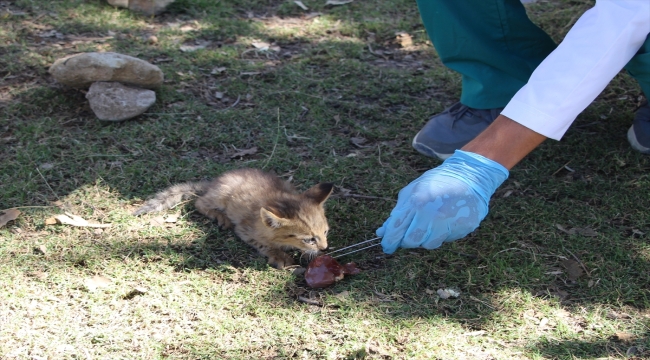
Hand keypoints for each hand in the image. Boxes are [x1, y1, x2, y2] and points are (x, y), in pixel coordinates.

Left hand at [377, 150, 508, 253]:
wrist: (469, 177)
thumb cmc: (437, 183)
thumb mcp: (412, 192)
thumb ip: (398, 212)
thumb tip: (382, 232)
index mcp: (416, 202)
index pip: (397, 229)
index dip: (389, 241)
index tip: (387, 247)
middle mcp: (432, 213)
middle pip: (411, 241)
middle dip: (407, 241)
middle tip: (409, 236)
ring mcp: (448, 222)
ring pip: (428, 244)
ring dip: (425, 239)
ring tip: (430, 224)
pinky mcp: (462, 227)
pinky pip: (446, 240)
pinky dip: (442, 235)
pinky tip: (445, 222)